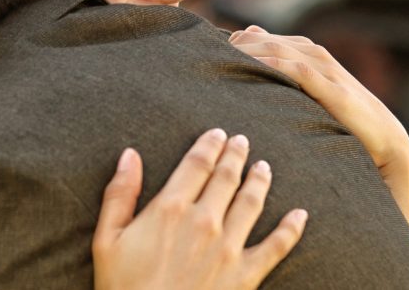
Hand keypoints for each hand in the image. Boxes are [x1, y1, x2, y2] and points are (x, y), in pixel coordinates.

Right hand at [93, 128, 307, 289]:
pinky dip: (291, 229)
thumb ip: (120, 194)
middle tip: (242, 141)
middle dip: (236, 155)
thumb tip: (129, 156)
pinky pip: (276, 247)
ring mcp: (228, 248)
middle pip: (226, 177)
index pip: (197, 164)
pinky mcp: (245, 275)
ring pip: (252, 202)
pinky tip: (300, 215)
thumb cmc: (123, 287)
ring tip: (264, 166)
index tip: (217, 134)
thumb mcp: (107, 239)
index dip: (209, 145)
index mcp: (170, 208)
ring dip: (260, 180)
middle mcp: (204, 221)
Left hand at [228, 26, 408, 236]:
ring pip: (279, 51)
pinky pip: (299, 71)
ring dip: (248, 53)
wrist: (386, 141)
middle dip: (235, 46)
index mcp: (308, 53)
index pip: (262, 37)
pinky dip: (274, 67)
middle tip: (206, 58)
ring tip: (221, 61)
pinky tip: (254, 70)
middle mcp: (316, 55)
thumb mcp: (308, 97)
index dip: (235, 42)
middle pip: (265, 40)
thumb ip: (284, 76)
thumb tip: (249, 55)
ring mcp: (326, 70)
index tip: (207, 55)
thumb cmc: (342, 121)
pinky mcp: (334, 90)